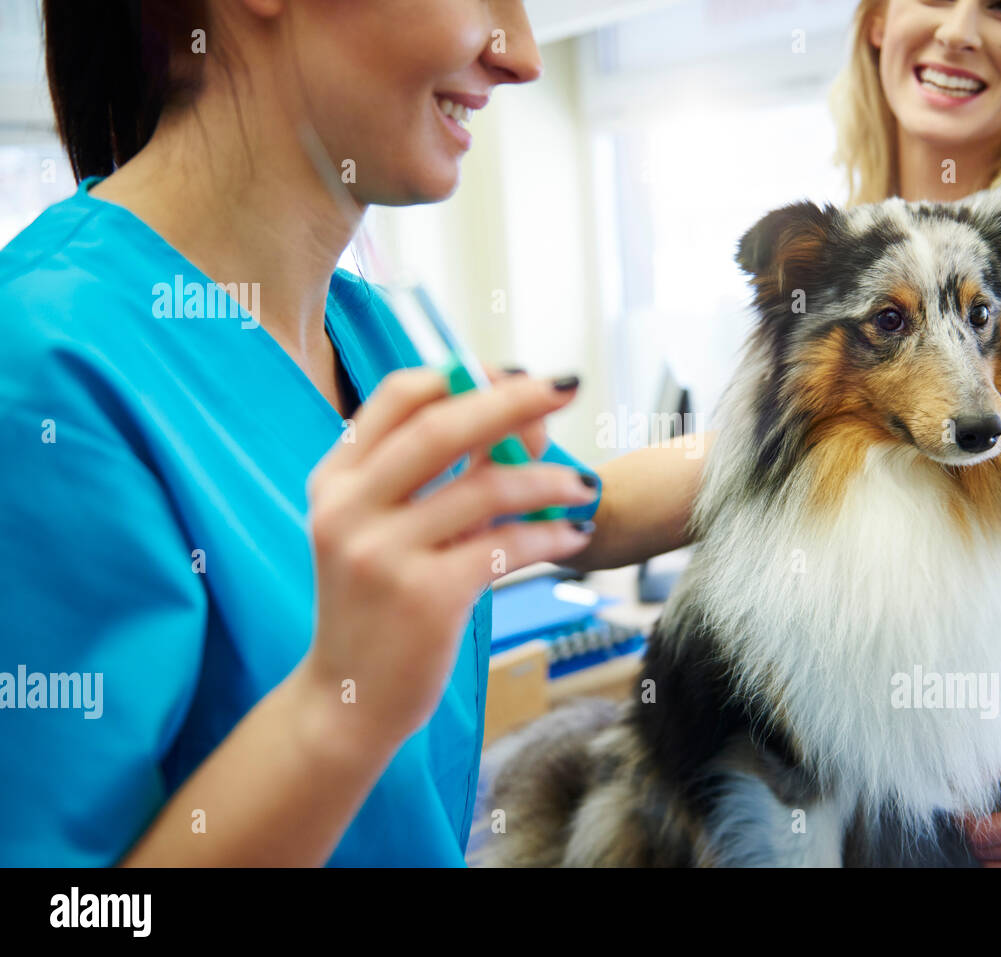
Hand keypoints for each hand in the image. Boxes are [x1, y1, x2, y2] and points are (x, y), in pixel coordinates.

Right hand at [300, 368, 596, 753]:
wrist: (348, 702)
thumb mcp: (387, 532)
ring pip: (484, 488)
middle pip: (443, 426)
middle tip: (566, 386)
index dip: (462, 375)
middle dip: (514, 399)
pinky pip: (505, 546)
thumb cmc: (379, 607)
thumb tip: (526, 422)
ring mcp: (383, 553)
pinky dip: (549, 536)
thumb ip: (440, 478)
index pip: (397, 397)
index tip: (515, 374)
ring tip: (583, 488)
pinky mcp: (425, 597)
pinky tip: (573, 536)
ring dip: (547, 480)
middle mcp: (349, 508)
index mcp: (336, 479)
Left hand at [963, 730, 1000, 866]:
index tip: (959, 805)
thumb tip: (958, 781)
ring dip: (986, 848)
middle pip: (987, 857)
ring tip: (985, 823)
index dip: (963, 820)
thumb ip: (995, 766)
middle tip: (968, 813)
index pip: (985, 834)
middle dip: (971, 835)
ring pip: (998, 869)